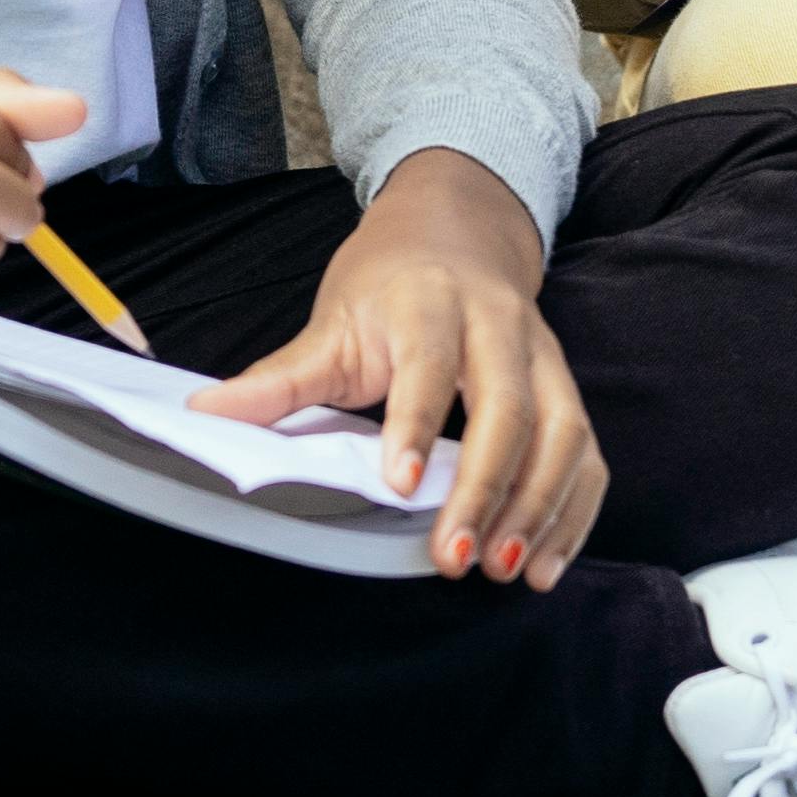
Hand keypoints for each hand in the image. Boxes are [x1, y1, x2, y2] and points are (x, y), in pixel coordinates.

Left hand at [184, 150, 598, 586]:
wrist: (459, 226)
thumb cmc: (389, 281)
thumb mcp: (332, 319)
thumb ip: (280, 377)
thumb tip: (208, 413)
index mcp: (431, 302)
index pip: (427, 365)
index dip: (414, 423)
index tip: (398, 484)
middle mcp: (501, 326)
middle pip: (511, 408)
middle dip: (487, 488)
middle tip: (455, 557)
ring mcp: (546, 358)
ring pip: (564, 433)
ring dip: (540, 508)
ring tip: (505, 570)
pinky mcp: (568, 390)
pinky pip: (588, 454)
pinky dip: (573, 511)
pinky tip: (544, 563)